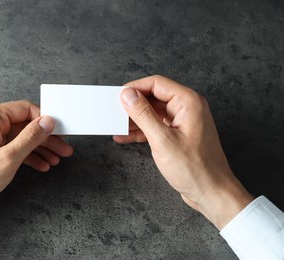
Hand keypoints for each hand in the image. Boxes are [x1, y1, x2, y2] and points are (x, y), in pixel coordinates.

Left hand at [0, 100, 72, 241]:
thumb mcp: (9, 158)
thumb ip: (31, 137)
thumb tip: (47, 122)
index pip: (25, 109)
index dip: (45, 121)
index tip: (59, 132)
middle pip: (24, 125)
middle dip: (45, 139)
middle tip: (63, 149)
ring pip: (19, 138)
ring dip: (38, 149)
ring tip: (55, 160)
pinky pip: (10, 147)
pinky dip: (25, 155)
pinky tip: (40, 165)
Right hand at [113, 75, 253, 229]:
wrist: (211, 193)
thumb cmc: (195, 168)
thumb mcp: (162, 140)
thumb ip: (143, 114)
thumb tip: (128, 95)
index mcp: (188, 102)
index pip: (156, 84)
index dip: (135, 88)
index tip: (118, 96)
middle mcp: (187, 108)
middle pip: (154, 97)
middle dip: (133, 105)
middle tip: (115, 112)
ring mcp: (183, 122)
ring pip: (153, 113)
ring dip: (135, 120)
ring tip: (117, 127)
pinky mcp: (178, 135)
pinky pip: (156, 126)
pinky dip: (142, 131)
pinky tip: (126, 137)